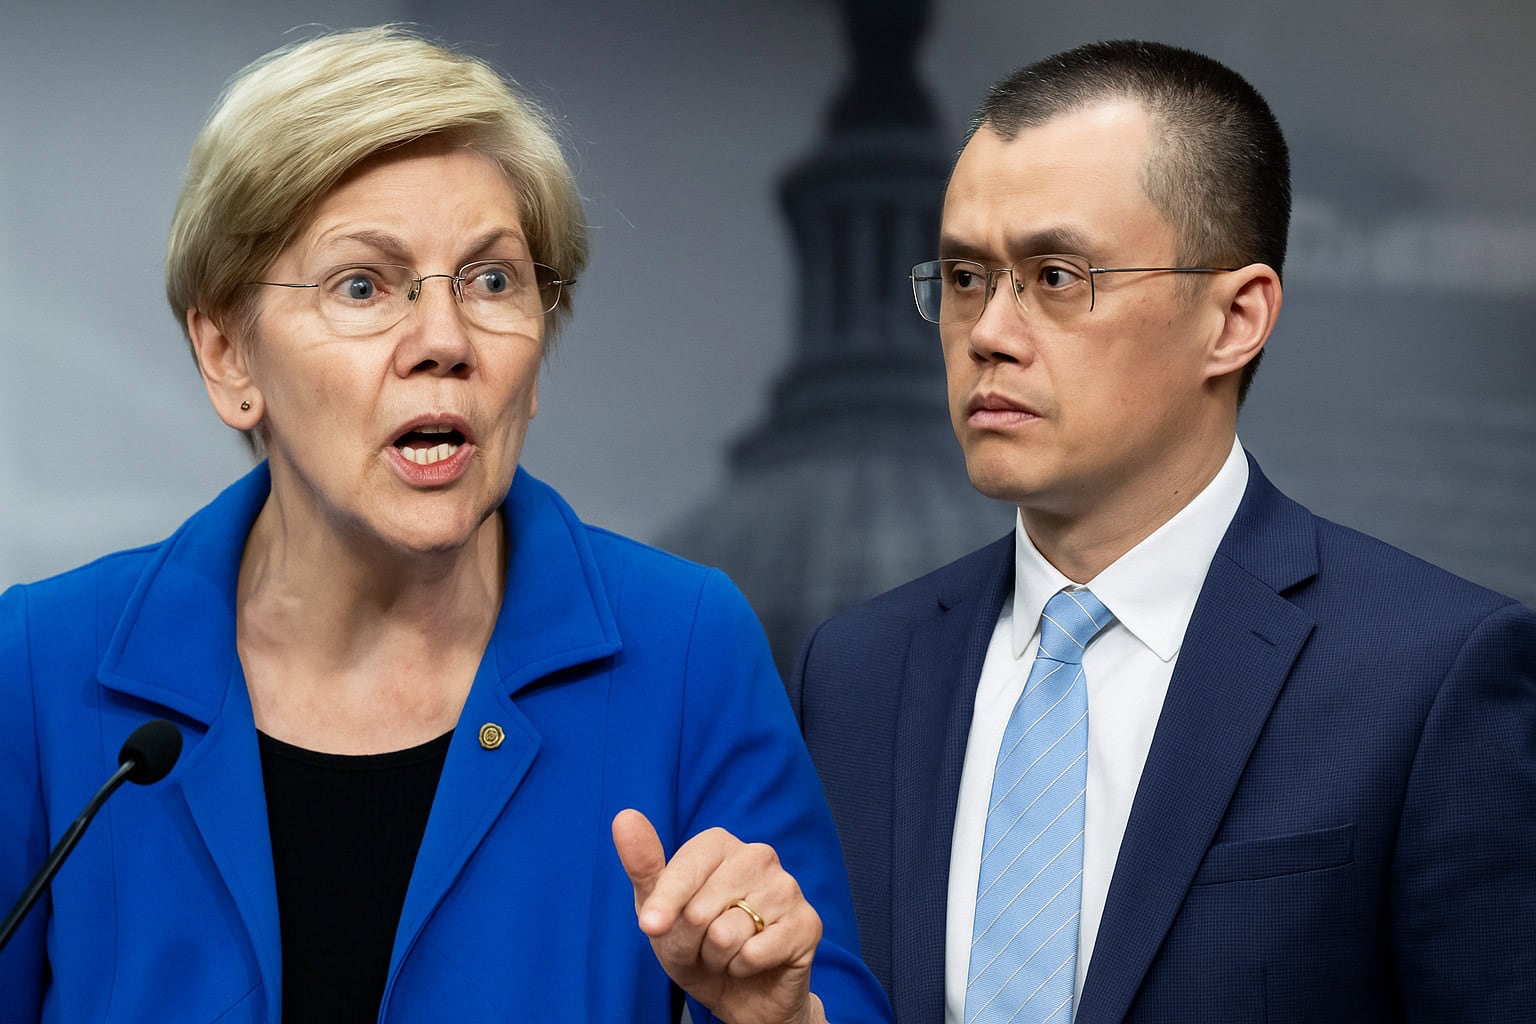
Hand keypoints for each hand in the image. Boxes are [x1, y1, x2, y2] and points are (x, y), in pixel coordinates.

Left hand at [612, 809, 827, 1023]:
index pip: (682, 872)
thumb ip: (643, 864)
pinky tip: (754, 962)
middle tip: (704, 945)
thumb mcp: (658, 911)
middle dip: (692, 942)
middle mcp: (758, 856)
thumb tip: (624, 817)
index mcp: (720, 844)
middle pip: (699, 910)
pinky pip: (754, 953)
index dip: (663, 909)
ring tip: (728, 954)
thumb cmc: (696, 945)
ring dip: (718, 958)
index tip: (651, 927)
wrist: (741, 994)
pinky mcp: (807, 923)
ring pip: (727, 934)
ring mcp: (787, 887)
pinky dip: (743, 968)